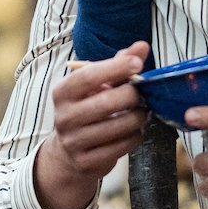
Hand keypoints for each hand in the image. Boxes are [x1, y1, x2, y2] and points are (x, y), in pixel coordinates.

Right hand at [34, 41, 149, 208]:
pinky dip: (135, 135)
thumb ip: (118, 64)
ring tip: (143, 112)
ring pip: (119, 126)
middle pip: (107, 102)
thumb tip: (142, 46)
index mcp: (63, 92)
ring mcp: (74, 142)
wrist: (67, 153)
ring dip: (139, 117)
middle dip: (133, 95)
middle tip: (144, 93)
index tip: (137, 63)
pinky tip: (135, 130)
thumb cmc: (87, 109)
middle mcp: (64, 117)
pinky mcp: (86, 162)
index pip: (89, 76)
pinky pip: (122, 146)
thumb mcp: (96, 85)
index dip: (116, 67)